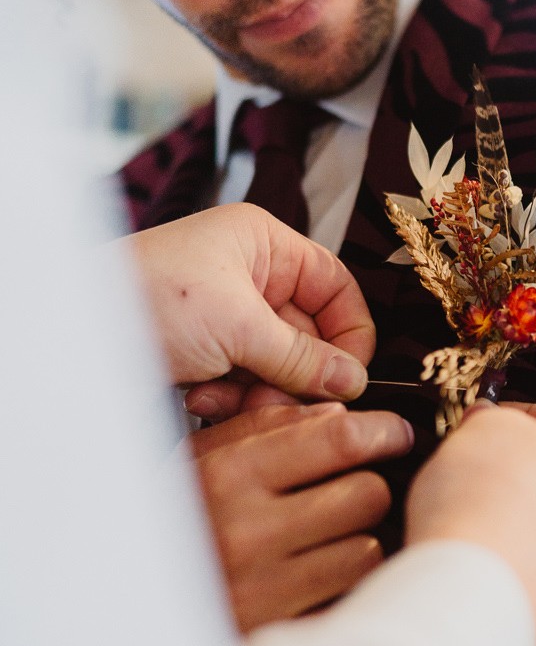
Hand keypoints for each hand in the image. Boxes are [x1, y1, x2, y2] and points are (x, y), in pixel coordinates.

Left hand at [123, 204, 374, 417]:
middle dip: (294, 372)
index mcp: (264, 246)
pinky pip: (246, 383)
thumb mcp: (238, 325)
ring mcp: (228, 317)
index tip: (349, 377)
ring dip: (259, 390)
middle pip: (310, 335)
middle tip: (279, 399)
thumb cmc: (148, 299)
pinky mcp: (207, 354)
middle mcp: (251, 277)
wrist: (73, 336)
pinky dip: (229, 397)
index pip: (335, 287)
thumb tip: (352, 381)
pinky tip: (199, 395)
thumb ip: (302, 356)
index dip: (350, 332)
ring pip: (279, 367)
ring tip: (223, 394)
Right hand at [188, 402, 412, 631]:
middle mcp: (249, 532)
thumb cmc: (170, 522)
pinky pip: (349, 597)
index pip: (338, 440)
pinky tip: (320, 576)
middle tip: (349, 491)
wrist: (128, 608)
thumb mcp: (200, 460)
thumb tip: (336, 416)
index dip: (381, 432)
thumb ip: (265, 429)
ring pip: (367, 549)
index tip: (394, 434)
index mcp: (230, 476)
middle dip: (366, 487)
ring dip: (358, 540)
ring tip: (327, 539)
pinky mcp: (281, 633)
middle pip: (365, 493)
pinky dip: (346, 585)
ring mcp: (266, 588)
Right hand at [405, 403, 535, 645]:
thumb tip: (487, 422)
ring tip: (463, 506)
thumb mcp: (489, 424)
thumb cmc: (491, 502)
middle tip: (468, 459)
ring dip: (500, 510)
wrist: (473, 599)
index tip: (483, 420)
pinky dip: (497, 552)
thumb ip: (495, 416)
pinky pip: (523, 564)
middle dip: (509, 466)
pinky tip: (470, 546)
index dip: (515, 415)